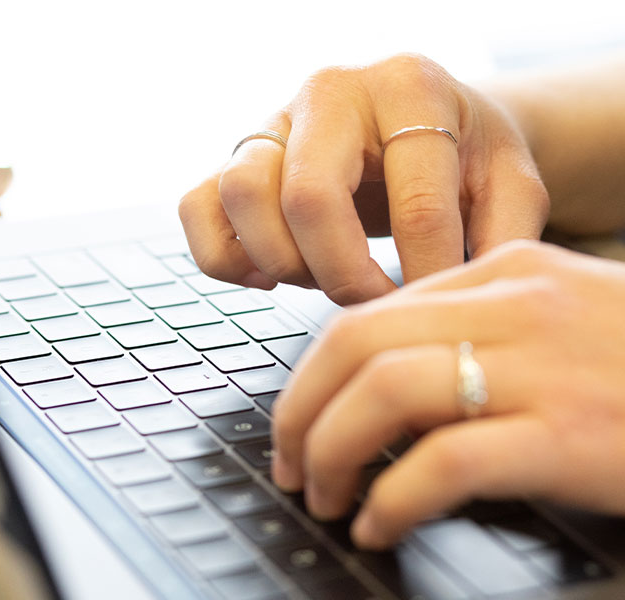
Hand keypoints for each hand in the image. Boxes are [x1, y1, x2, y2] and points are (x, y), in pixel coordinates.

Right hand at [179, 54, 548, 304]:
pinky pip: (197, 207)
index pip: (414, 198)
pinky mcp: (237, 155)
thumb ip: (505, 234)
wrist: (423, 121)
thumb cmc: (463, 153)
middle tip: (370, 300)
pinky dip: (225, 256)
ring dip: (281, 260)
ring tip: (321, 277)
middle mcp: (329, 93)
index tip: (431, 310)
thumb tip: (458, 300)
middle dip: (341, 273)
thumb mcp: (508, 180)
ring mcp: (274, 121)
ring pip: (240, 192)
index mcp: (408, 86)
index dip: (425, 273)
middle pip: (308, 195)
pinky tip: (270, 275)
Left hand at [271, 240, 624, 547]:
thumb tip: (385, 384)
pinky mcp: (573, 434)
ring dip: (332, 450)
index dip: (312, 374)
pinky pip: (446, 460)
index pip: (367, 315)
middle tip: (290, 462)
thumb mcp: (556, 318)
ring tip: (322, 494)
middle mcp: (515, 306)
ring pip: (385, 391)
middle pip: (356, 345)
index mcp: (505, 271)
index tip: (298, 418)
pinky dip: (394, 496)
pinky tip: (380, 523)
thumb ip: (477, 333)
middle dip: (301, 408)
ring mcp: (545, 366)